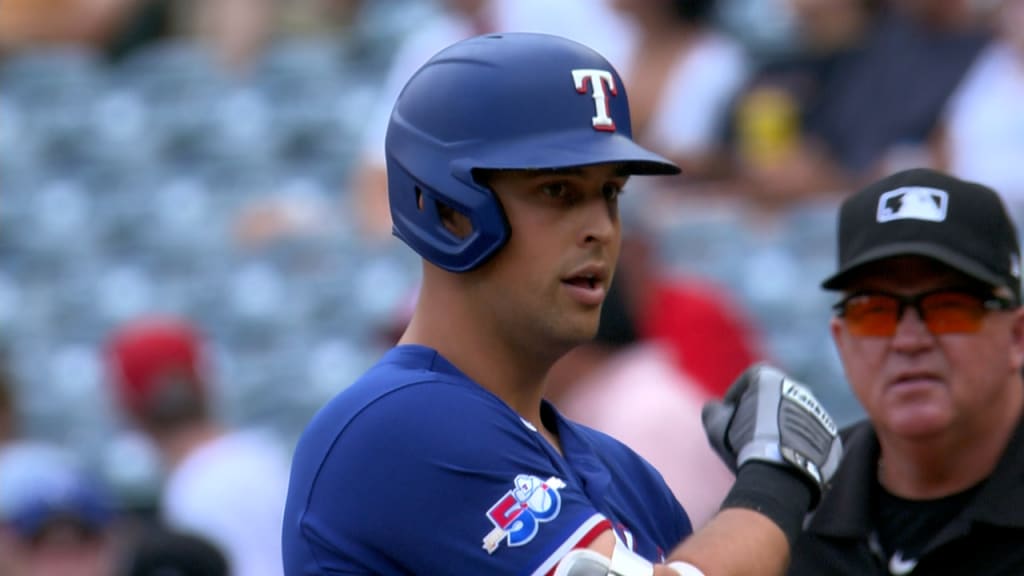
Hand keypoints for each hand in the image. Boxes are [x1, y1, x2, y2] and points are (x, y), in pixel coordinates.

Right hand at [702, 363, 841, 504]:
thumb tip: (719, 409)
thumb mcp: (714, 424)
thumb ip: (713, 409)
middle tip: (748, 435)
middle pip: (774, 398)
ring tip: (767, 450)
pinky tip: (785, 459)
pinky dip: (798, 444)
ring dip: (781, 428)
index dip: (735, 397)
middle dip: (761, 413)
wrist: (781, 474)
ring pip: (794, 417)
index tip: (729, 415)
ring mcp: (818, 413)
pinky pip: (810, 436)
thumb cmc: (744, 443)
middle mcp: (799, 389)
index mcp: (771, 378)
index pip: (748, 380)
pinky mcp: (831, 436)